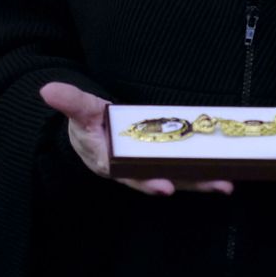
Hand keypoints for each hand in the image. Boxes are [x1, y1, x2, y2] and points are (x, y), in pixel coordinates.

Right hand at [37, 82, 233, 197]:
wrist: (90, 130)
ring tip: (228, 184)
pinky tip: (224, 171)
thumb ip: (69, 101)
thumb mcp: (78, 111)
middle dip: (190, 183)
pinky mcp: (161, 160)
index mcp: (109, 162)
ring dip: (202, 181)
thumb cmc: (85, 123)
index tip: (164, 186)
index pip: (129, 175)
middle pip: (163, 179)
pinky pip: (182, 167)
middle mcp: (131, 170)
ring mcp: (148, 166)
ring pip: (177, 176)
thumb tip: (47, 89)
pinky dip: (201, 170)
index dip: (147, 181)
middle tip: (218, 185)